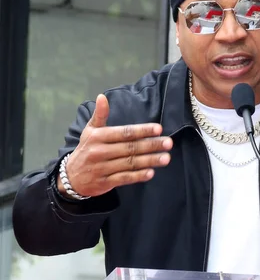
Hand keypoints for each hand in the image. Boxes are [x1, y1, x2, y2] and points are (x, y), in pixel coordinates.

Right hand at [57, 94, 172, 197]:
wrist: (71, 177)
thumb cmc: (86, 150)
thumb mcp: (89, 131)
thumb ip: (99, 115)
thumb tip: (102, 97)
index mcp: (98, 137)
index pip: (124, 132)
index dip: (141, 130)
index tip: (158, 129)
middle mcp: (100, 152)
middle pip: (130, 148)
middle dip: (151, 145)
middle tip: (168, 143)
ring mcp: (102, 168)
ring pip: (129, 163)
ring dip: (149, 161)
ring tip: (166, 158)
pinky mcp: (105, 182)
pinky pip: (124, 179)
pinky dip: (138, 176)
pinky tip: (151, 173)